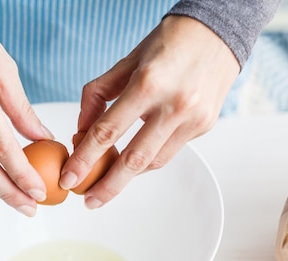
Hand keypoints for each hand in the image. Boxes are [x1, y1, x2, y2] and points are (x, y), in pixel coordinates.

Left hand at [60, 16, 239, 208]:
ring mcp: (193, 119)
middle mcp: (174, 104)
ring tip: (107, 182)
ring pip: (153, 161)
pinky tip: (134, 159)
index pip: (108, 131)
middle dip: (107, 186)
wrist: (219, 33)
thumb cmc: (169, 42)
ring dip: (128, 176)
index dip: (85, 159)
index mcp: (149, 83)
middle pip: (134, 159)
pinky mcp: (204, 126)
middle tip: (88, 201)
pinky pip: (170, 151)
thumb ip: (98, 95)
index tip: (69, 178)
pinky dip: (148, 159)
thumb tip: (81, 131)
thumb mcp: (126, 61)